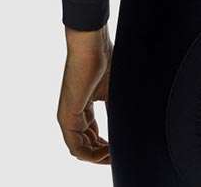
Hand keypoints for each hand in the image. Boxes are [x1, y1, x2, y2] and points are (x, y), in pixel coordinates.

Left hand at [57, 26, 111, 163]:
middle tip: (120, 156)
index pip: (91, 135)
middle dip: (103, 154)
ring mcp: (67, 116)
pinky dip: (92, 154)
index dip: (106, 146)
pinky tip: (109, 151)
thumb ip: (117, 110)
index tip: (121, 148)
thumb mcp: (114, 90)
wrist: (92, 44)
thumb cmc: (105, 59)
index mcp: (83, 106)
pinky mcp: (67, 116)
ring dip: (99, 157)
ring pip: (80, 150)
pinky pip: (76, 147)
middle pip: (86, 145)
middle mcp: (73, 114)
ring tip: (116, 154)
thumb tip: (133, 126)